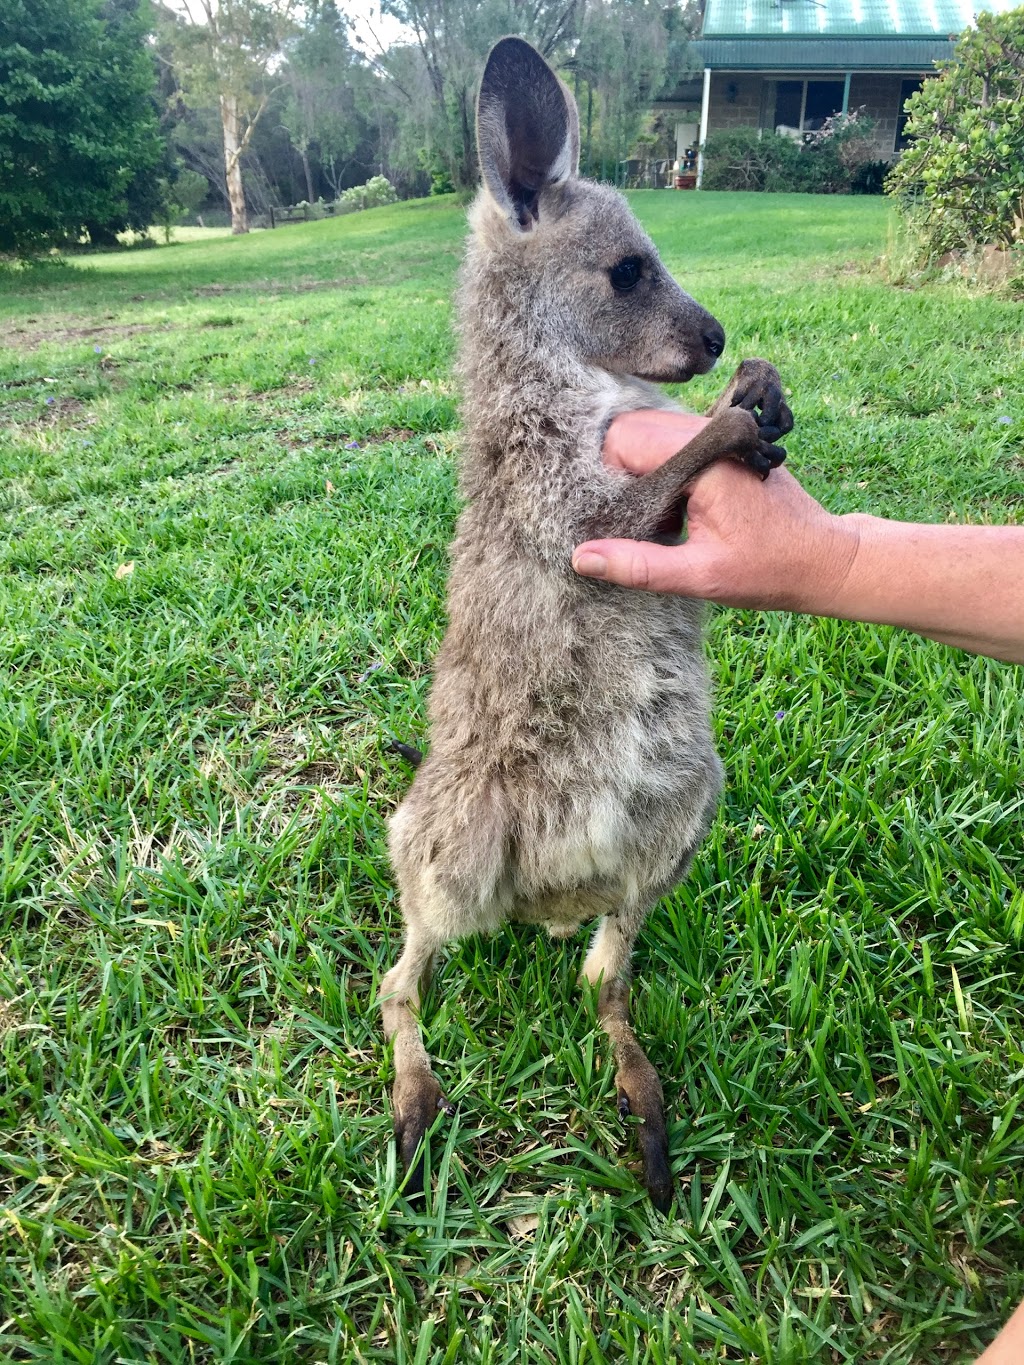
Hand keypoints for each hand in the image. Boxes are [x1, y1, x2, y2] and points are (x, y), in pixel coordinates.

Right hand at [577, 411, 857, 611]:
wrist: (826, 559)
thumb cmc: (769, 569)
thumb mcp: (700, 575)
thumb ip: (638, 565)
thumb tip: (581, 557)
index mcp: (703, 457)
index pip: (622, 440)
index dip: (607, 478)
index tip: (620, 516)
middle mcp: (709, 433)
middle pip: (629, 428)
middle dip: (618, 469)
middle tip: (637, 516)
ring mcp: (716, 433)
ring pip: (648, 429)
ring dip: (638, 467)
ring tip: (660, 513)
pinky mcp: (721, 442)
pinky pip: (670, 438)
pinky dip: (658, 465)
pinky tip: (674, 505)